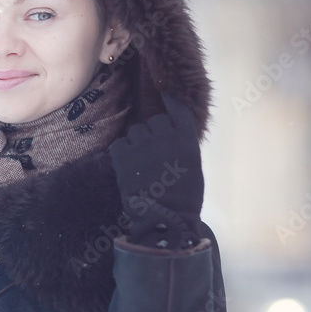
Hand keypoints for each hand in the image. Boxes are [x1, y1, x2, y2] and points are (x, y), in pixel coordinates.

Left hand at [109, 92, 203, 248]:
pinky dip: (122, 154)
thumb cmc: (182, 198)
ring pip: (135, 132)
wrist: (164, 218)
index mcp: (185, 139)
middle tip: (154, 157)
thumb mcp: (191, 166)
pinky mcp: (123, 154)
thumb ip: (180, 144)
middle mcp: (164, 136)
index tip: (165, 93)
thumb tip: (167, 134)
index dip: (171, 101)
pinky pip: (120, 144)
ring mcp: (143, 143)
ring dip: (136, 144)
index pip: (177, 110)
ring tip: (142, 167)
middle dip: (152, 135)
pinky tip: (128, 170)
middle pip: (153, 122)